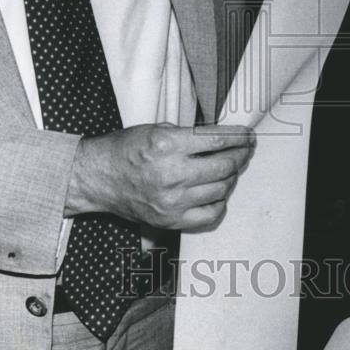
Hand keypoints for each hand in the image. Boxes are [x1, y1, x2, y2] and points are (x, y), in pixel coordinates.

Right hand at [66, 122, 255, 230]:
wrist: (100, 177)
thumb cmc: (127, 149)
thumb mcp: (158, 129)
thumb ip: (191, 135)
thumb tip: (225, 139)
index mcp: (168, 144)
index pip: (218, 140)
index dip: (240, 137)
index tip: (249, 136)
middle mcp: (172, 174)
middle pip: (224, 166)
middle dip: (241, 156)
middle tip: (244, 151)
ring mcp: (172, 201)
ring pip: (221, 189)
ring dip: (230, 177)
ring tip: (229, 168)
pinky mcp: (171, 220)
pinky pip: (210, 214)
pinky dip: (220, 202)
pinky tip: (217, 191)